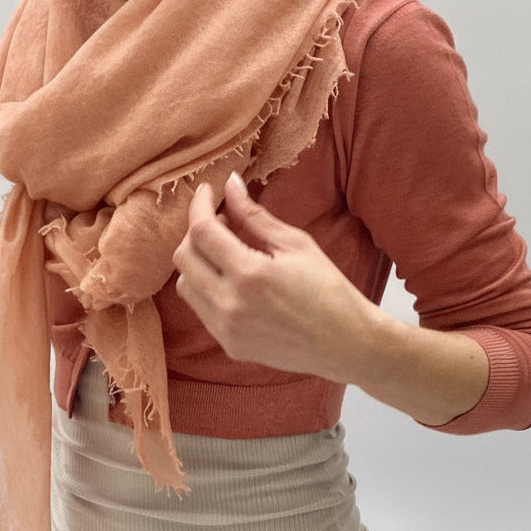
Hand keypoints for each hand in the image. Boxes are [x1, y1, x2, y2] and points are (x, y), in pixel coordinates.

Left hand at [173, 171, 376, 381]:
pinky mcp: (229, 345)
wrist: (346, 343)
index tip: (206, 191)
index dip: (198, 205)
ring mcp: (226, 330)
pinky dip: (207, 287)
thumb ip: (255, 215)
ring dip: (198, 262)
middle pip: (183, 258)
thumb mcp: (296, 244)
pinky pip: (201, 309)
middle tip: (222, 222)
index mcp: (249, 275)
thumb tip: (230, 184)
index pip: (201, 231)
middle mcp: (229, 305)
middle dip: (195, 232)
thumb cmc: (328, 289)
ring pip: (185, 285)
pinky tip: (233, 280)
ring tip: (227, 252)